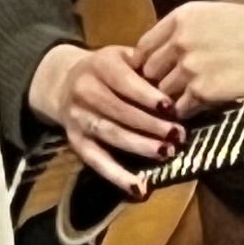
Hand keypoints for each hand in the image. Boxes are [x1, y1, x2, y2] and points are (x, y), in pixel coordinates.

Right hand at [29, 41, 181, 192]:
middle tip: (178, 135)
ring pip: (110, 134)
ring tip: (166, 153)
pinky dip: (117, 176)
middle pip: (120, 111)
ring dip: (139, 146)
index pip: (125, 82)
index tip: (172, 108)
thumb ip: (147, 64)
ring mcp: (78, 118)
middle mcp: (85, 91)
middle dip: (151, 125)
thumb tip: (179, 82)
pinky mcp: (76, 142)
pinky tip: (139, 188)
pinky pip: (97, 161)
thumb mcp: (124, 56)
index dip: (148, 96)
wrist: (65, 82)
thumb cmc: (109, 69)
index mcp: (100, 65)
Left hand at [131, 0, 243, 114]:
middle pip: (150, 72)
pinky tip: (203, 110)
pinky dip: (189, 114)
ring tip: (189, 104)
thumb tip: (166, 48)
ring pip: (162, 93)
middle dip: (159, 84)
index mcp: (184, 15)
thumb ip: (189, 27)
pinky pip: (181, 109)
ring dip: (173, 102)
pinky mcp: (204, 91)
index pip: (144, 46)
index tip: (160, 74)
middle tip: (172, 94)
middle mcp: (182, 39)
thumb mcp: (222, 12)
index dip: (149, 64)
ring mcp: (190, 66)